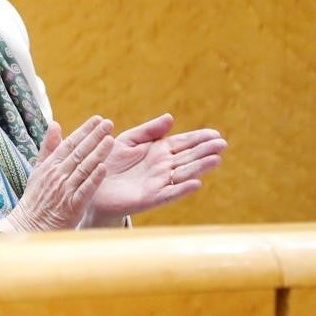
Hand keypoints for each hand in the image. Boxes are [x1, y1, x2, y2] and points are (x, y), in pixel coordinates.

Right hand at [2, 116, 112, 232]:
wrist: (30, 226)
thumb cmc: (36, 198)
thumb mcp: (38, 169)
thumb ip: (48, 147)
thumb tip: (55, 123)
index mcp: (50, 165)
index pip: (70, 143)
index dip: (84, 130)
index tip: (97, 119)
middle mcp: (58, 175)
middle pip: (79, 152)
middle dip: (94, 136)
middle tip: (109, 123)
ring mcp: (65, 190)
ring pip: (83, 168)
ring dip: (98, 153)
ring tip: (111, 140)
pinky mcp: (72, 206)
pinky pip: (84, 190)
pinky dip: (93, 179)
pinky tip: (104, 168)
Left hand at [85, 114, 226, 223]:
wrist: (92, 184)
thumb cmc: (110, 161)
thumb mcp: (129, 140)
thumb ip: (149, 130)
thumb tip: (171, 117)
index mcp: (159, 150)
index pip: (184, 142)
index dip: (200, 138)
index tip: (215, 134)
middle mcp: (163, 166)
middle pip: (189, 157)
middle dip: (206, 150)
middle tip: (223, 144)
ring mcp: (159, 182)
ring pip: (184, 173)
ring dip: (200, 167)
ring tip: (216, 159)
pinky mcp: (150, 198)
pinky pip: (169, 193)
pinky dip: (182, 189)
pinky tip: (196, 184)